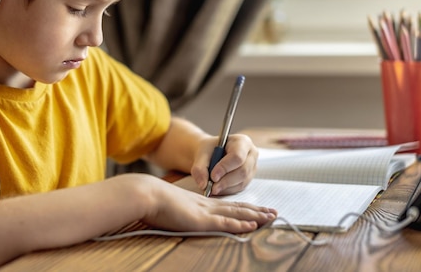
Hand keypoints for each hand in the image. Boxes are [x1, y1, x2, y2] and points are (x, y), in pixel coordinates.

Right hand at [140, 175, 275, 232]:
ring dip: (255, 216)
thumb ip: (180, 212)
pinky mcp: (201, 220)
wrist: (146, 194)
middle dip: (257, 210)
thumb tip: (180, 215)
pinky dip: (240, 225)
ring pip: (237, 214)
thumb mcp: (171, 207)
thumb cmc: (154, 201)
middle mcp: (207, 205)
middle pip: (238, 208)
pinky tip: (252, 226)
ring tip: (271, 218)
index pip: (228, 205)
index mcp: (201, 203)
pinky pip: (225, 223)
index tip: (258, 209)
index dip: (245, 207)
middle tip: (273, 213)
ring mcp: (205, 212)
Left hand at [189, 133, 257, 195]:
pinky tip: (217, 189)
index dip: (225, 167)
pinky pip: (239, 188)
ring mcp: (252, 168)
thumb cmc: (209, 150)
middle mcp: (251, 154)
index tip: (213, 176)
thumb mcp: (202, 153)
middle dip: (226, 181)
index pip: (237, 156)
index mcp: (242, 142)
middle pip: (243, 171)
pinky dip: (227, 191)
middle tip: (211, 187)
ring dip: (225, 187)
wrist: (211, 154)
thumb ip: (200, 167)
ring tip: (212, 188)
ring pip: (242, 182)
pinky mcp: (248, 179)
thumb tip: (203, 184)